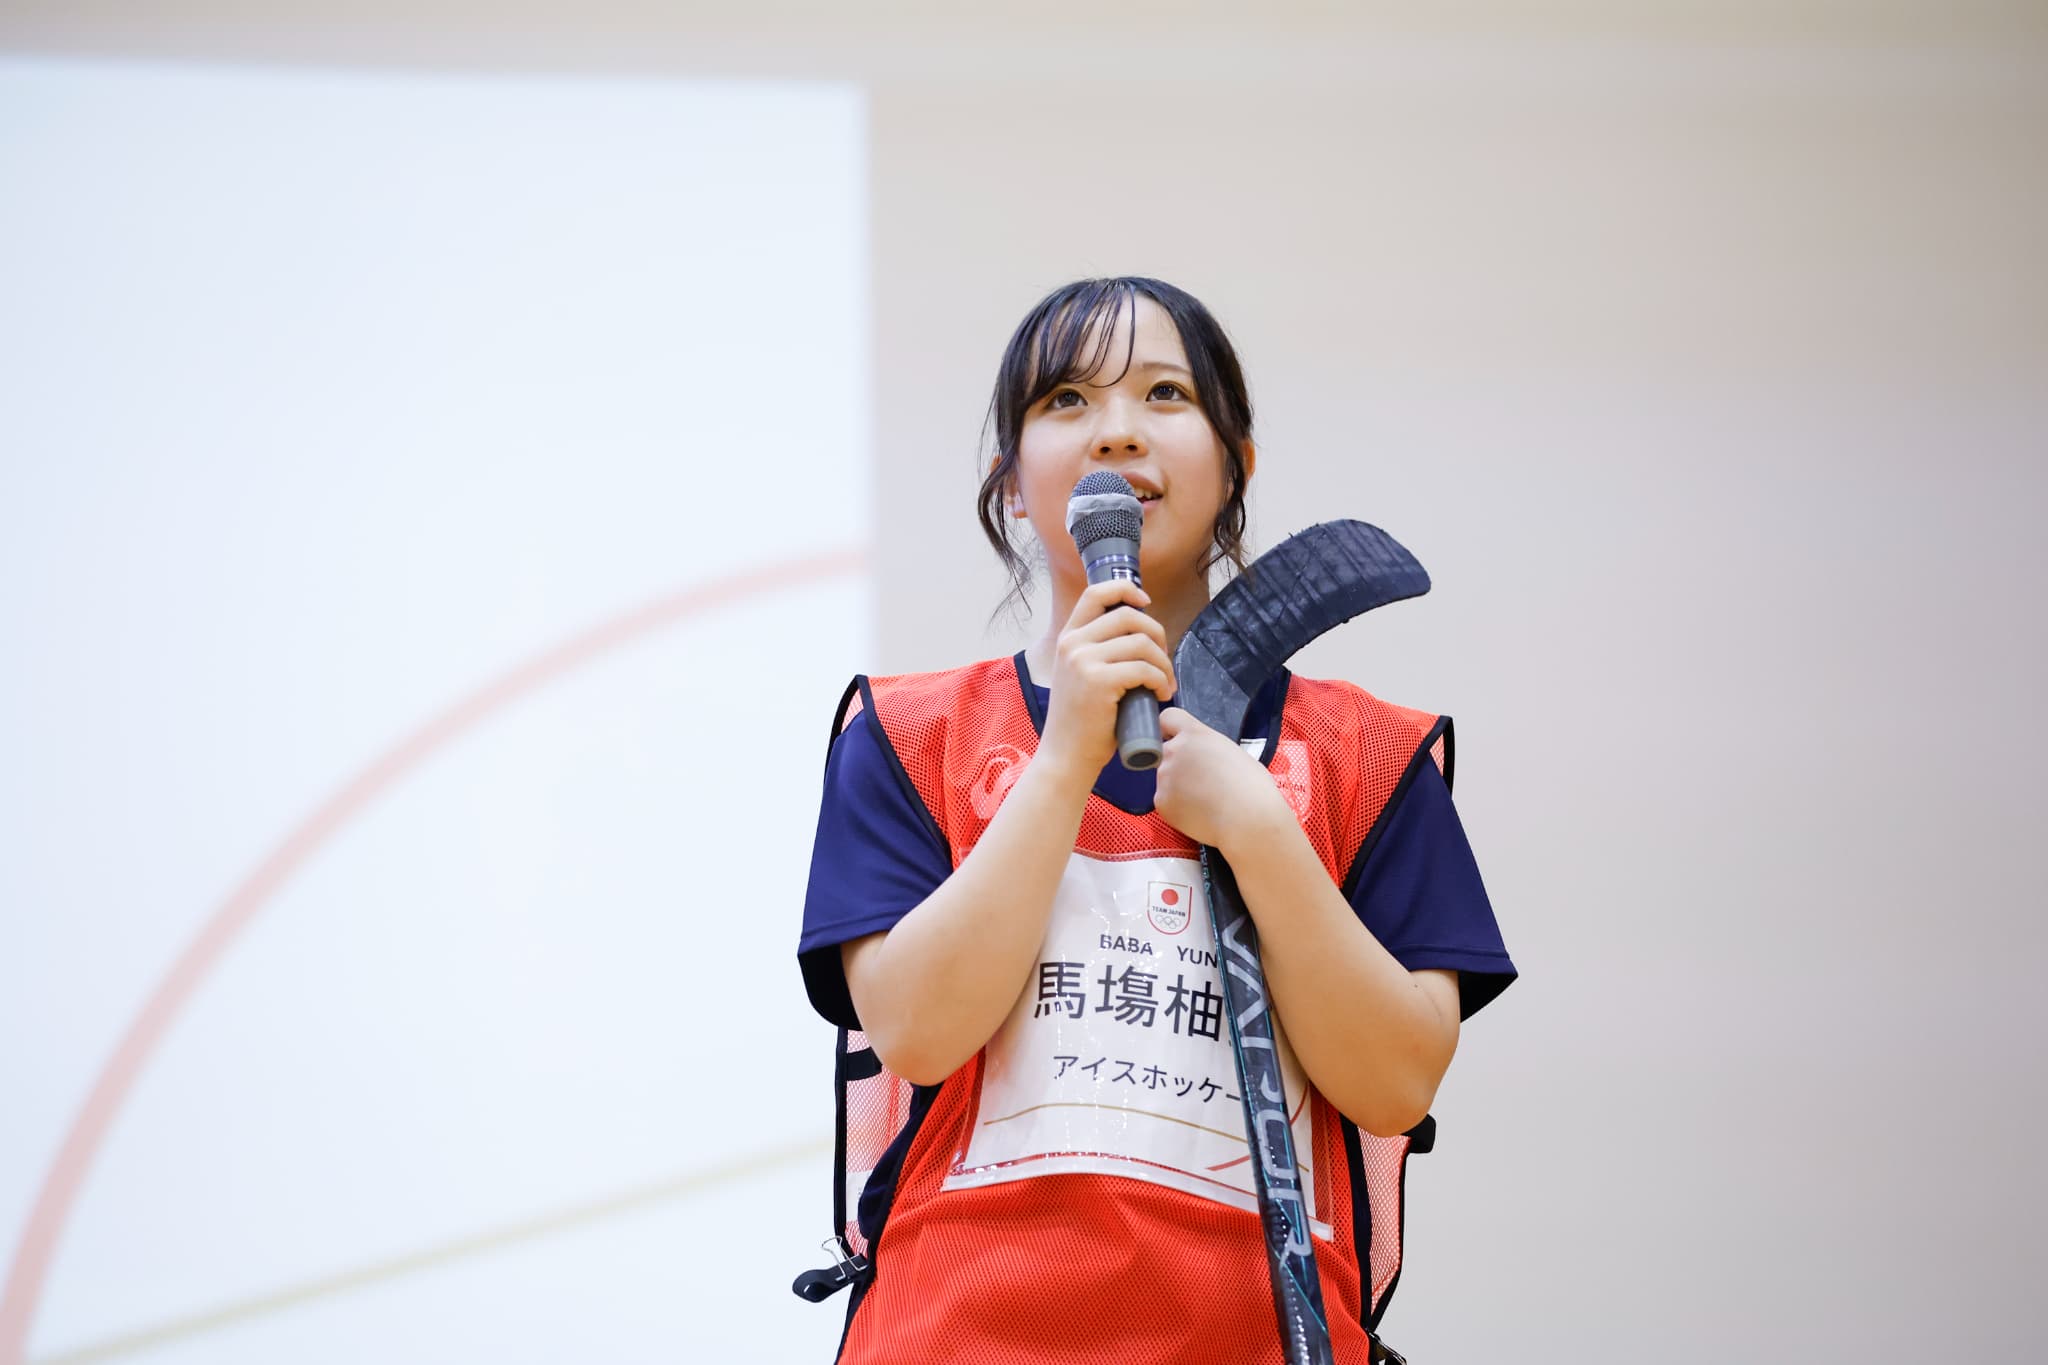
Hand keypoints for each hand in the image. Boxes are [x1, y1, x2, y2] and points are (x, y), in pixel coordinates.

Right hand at [1038, 579, 1176, 779]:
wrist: (1066, 757)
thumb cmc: (1082, 722)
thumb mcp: (1080, 676)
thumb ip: (1098, 652)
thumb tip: (1140, 634)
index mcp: (1067, 638)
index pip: (1095, 593)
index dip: (1125, 590)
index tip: (1145, 602)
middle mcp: (1072, 644)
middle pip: (1128, 616)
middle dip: (1157, 634)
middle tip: (1164, 660)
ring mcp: (1083, 661)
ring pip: (1141, 643)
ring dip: (1163, 663)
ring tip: (1165, 684)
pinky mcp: (1098, 681)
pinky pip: (1144, 668)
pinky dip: (1161, 679)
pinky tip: (1162, 694)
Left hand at [1153, 706, 1294, 853]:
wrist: (1249, 819)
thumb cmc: (1252, 787)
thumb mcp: (1233, 752)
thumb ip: (1209, 749)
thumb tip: (1205, 758)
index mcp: (1195, 734)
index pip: (1168, 717)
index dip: (1170, 729)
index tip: (1174, 738)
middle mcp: (1174, 750)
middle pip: (1167, 752)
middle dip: (1179, 763)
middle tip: (1201, 780)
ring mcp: (1164, 776)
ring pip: (1166, 778)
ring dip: (1178, 787)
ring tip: (1205, 801)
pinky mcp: (1161, 801)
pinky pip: (1166, 801)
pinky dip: (1178, 808)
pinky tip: (1198, 813)